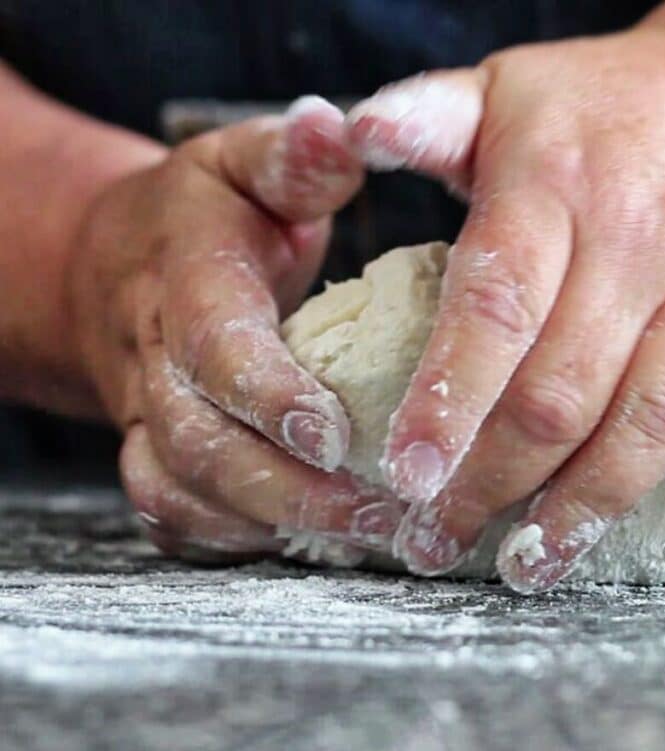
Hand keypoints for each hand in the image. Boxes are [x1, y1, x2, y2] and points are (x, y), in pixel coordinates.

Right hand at [70, 97, 404, 562]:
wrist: (115, 268)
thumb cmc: (205, 218)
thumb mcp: (244, 165)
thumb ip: (294, 157)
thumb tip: (342, 126)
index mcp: (184, 281)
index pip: (217, 347)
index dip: (270, 396)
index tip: (337, 435)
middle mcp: (155, 359)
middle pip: (203, 443)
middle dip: (291, 489)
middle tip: (382, 513)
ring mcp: (147, 415)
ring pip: (187, 491)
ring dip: (274, 524)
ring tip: (370, 536)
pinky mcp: (153, 453)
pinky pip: (173, 515)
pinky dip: (234, 539)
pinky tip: (309, 543)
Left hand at [344, 30, 664, 590]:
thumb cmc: (598, 108)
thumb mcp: (502, 88)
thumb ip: (425, 115)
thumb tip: (349, 130)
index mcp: (559, 183)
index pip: (498, 308)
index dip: (450, 401)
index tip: (407, 478)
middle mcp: (644, 240)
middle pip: (563, 390)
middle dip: (492, 483)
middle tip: (436, 541)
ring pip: (657, 415)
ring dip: (592, 504)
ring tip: (533, 564)